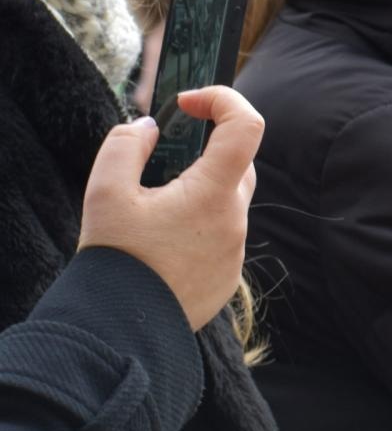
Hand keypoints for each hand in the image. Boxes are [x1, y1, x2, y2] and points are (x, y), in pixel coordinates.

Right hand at [79, 86, 262, 330]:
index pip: (247, 126)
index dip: (223, 100)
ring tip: (153, 206)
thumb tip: (149, 128)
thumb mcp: (105, 192)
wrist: (121, 330)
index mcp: (214, 194)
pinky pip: (222, 235)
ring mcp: (236, 250)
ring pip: (229, 201)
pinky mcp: (228, 275)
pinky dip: (199, 224)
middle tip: (161, 157)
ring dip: (200, 190)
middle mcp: (235, 220)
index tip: (188, 103)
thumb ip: (125, 146)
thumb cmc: (116, 260)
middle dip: (206, 149)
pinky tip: (161, 241)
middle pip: (239, 163)